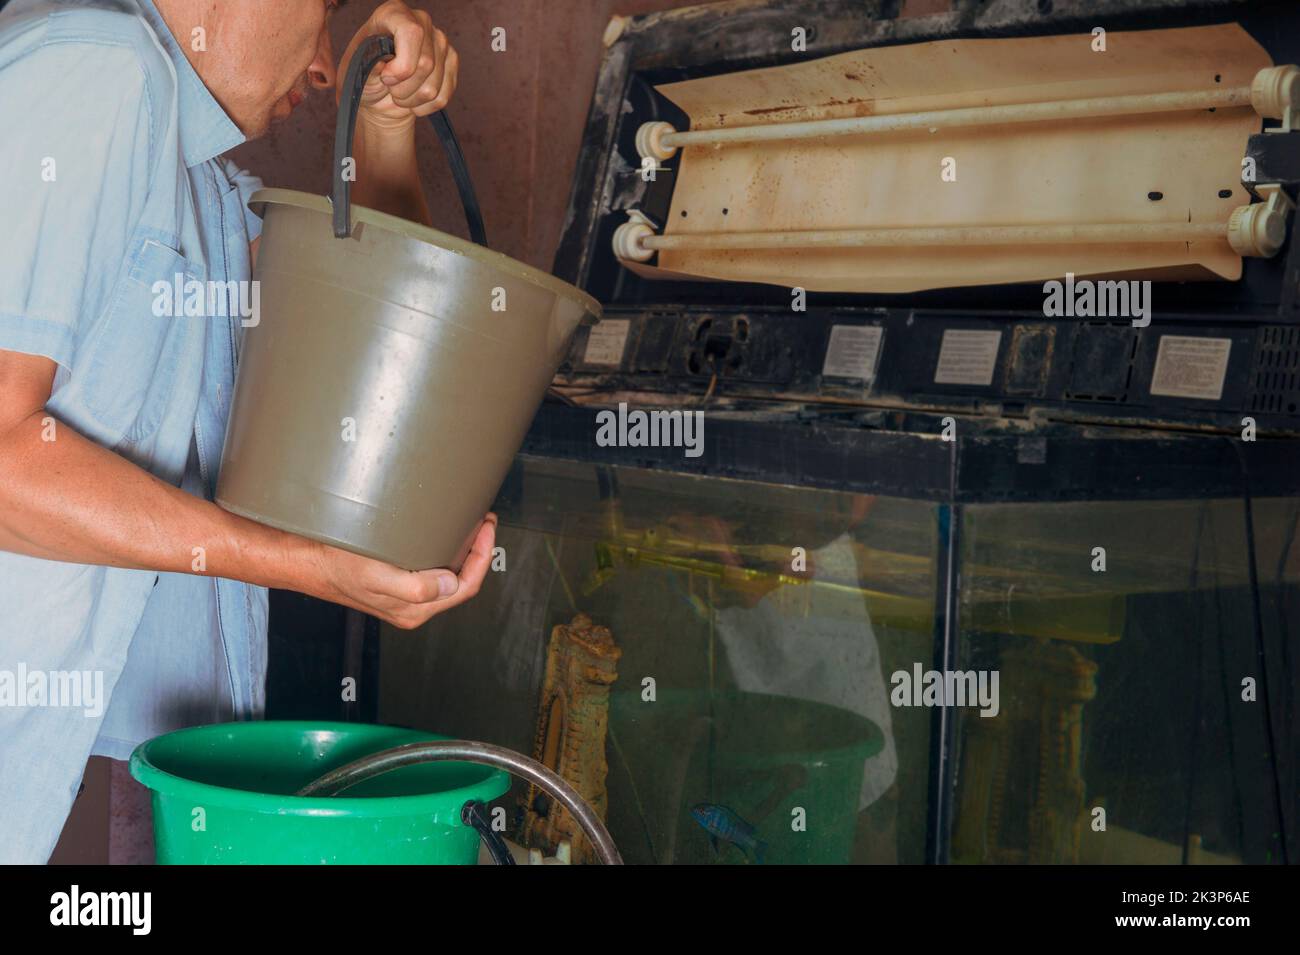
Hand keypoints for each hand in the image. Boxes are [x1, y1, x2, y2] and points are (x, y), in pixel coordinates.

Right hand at [307, 514, 495, 628]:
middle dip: (477, 551)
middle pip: (461, 582)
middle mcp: (414, 606)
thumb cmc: (335, 567)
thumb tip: (449, 584)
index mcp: (415, 609)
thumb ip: (414, 587)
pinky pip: (432, 569)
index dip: (482, 557)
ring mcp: (406, 595)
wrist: (307, 562)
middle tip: (482, 520)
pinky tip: (444, 533)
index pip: (465, 587)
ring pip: (448, 575)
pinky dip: (445, 550)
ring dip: (462, 550)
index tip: (485, 528)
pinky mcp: (398, 582)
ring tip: (469, 524)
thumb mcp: (374, 575)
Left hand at [339, 0, 457, 129]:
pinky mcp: (451, 63)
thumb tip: (381, 67)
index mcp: (394, 13)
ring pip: (433, 86)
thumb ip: (368, 66)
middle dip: (404, 88)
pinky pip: (442, 97)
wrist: (378, 94)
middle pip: (426, 64)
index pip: (412, 33)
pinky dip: (424, 107)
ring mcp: (440, 42)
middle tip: (389, 88)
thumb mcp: (357, 69)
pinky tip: (414, 100)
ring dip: (412, 100)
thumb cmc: (366, 75)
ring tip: (400, 94)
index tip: (386, 78)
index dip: (402, 64)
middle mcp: (421, 22)